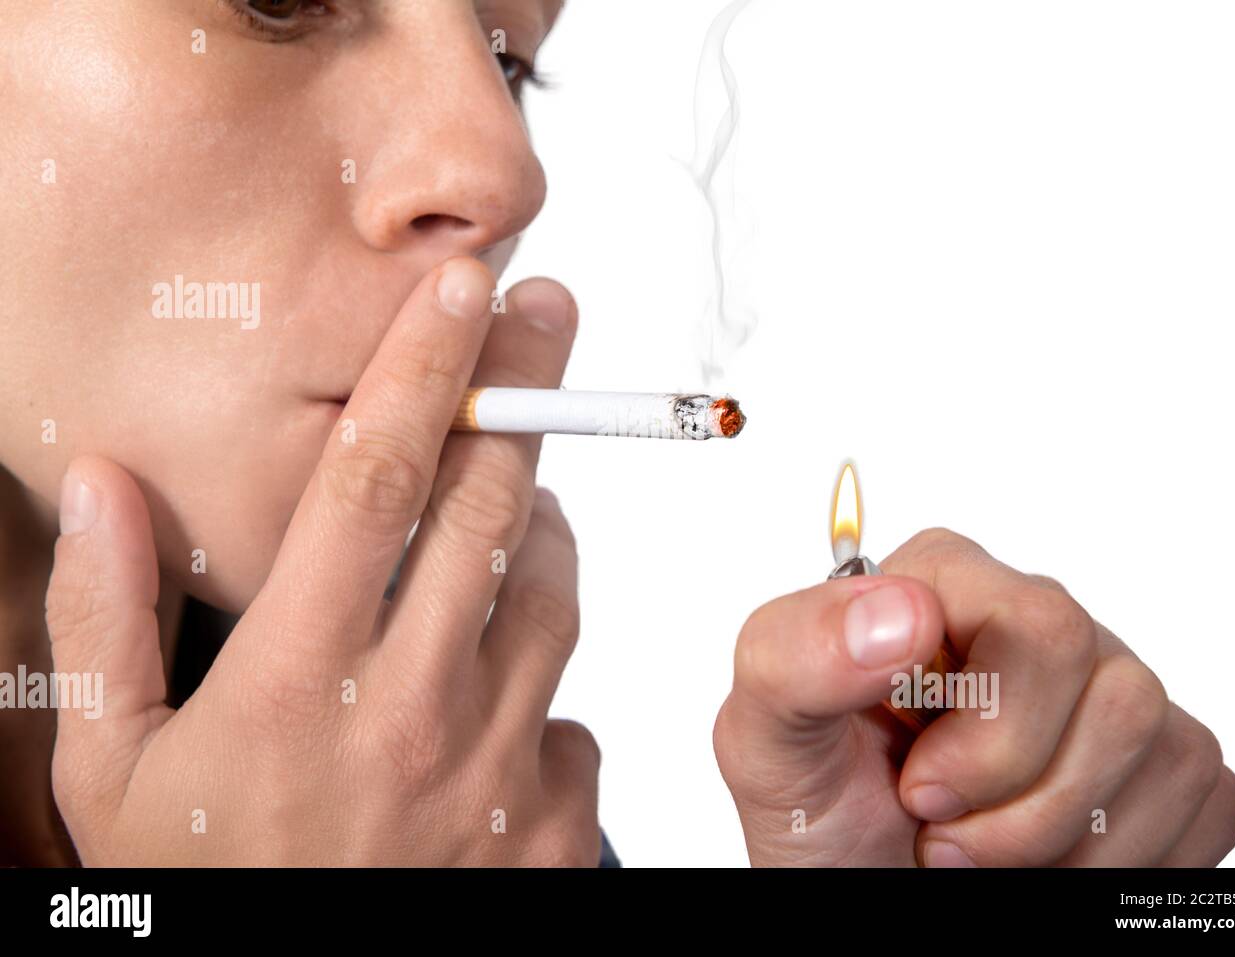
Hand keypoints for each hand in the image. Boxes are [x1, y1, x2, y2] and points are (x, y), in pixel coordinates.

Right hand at [44, 258, 600, 864]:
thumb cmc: (204, 893)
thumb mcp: (109, 771)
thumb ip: (105, 621)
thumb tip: (109, 488)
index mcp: (296, 678)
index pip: (375, 479)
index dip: (425, 365)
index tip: (465, 283)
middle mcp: (414, 709)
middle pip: (494, 506)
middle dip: (526, 392)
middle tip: (544, 321)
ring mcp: (499, 770)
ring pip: (555, 594)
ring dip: (543, 527)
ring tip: (516, 506)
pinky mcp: (555, 825)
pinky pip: (575, 710)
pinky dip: (546, 678)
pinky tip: (499, 693)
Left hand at [713, 528, 1234, 866]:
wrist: (859, 882)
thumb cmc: (817, 806)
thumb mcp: (766, 739)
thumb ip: (797, 655)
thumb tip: (901, 609)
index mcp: (944, 584)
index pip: (1039, 621)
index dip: (993, 731)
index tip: (920, 792)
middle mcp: (1036, 621)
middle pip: (1115, 688)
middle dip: (1025, 799)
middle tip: (939, 835)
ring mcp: (1106, 686)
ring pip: (1162, 746)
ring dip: (1061, 840)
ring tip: (976, 854)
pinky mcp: (1161, 757)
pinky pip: (1202, 801)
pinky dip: (1117, 864)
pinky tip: (1042, 861)